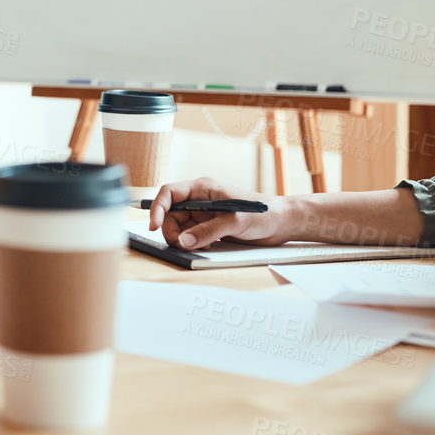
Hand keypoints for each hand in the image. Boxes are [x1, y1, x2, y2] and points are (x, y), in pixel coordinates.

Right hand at [147, 177, 289, 249]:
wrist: (281, 223)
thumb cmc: (263, 213)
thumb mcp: (234, 222)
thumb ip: (207, 231)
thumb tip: (183, 241)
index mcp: (203, 188)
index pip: (169, 193)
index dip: (157, 208)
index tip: (154, 226)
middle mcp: (199, 199)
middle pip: (170, 214)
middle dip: (172, 231)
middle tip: (184, 245)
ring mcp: (203, 213)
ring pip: (179, 227)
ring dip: (184, 239)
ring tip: (203, 245)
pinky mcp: (208, 226)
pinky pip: (190, 236)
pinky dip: (193, 243)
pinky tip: (209, 245)